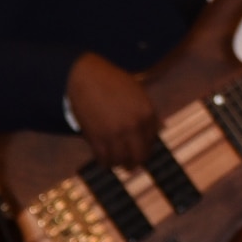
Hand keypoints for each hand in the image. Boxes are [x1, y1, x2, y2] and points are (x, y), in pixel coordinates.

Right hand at [66, 52, 156, 168]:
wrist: (85, 76)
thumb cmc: (111, 81)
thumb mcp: (137, 94)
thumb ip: (146, 112)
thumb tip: (155, 130)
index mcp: (147, 113)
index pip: (151, 142)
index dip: (145, 148)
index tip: (138, 151)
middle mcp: (134, 126)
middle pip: (139, 156)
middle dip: (134, 163)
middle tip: (130, 165)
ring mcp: (115, 133)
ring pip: (121, 161)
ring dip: (118, 164)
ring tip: (114, 162)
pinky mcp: (97, 137)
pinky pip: (103, 159)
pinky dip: (104, 162)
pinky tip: (103, 160)